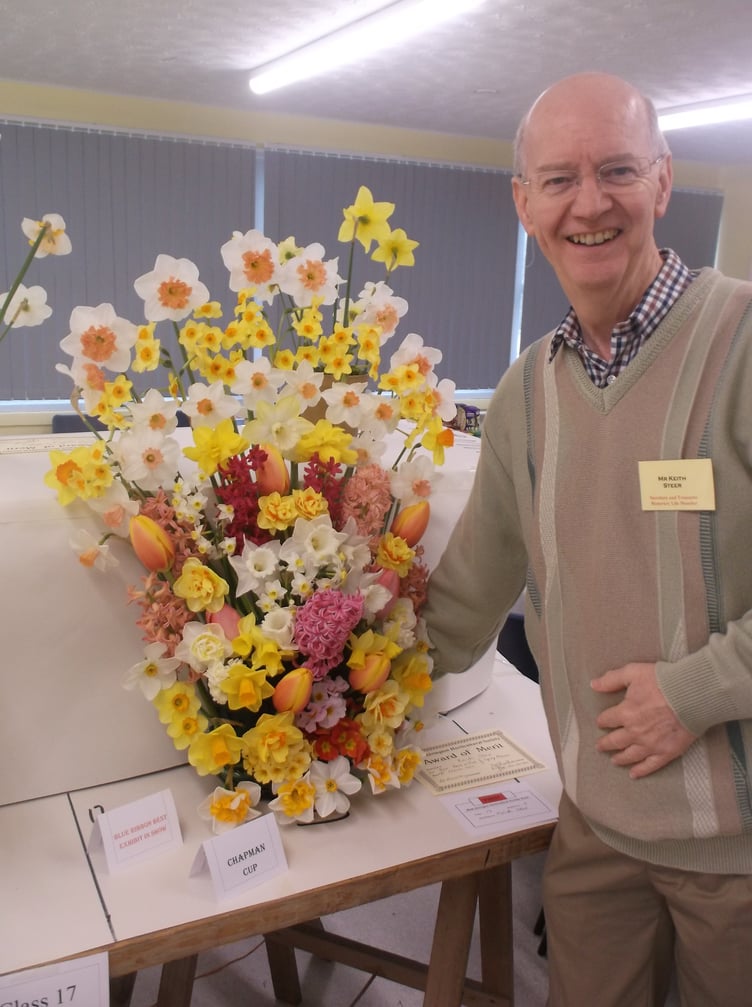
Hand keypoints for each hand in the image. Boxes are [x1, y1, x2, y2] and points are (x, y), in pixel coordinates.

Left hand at [591, 662, 696, 778]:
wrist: (692, 695)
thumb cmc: (663, 681)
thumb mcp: (633, 672)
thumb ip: (612, 679)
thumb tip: (594, 684)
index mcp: (625, 712)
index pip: (607, 719)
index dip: (603, 720)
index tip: (600, 722)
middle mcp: (635, 732)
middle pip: (615, 741)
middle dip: (606, 744)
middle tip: (600, 747)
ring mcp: (650, 744)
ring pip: (630, 755)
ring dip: (620, 759)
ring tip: (614, 761)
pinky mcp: (667, 752)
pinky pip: (650, 765)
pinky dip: (641, 771)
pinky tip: (634, 774)